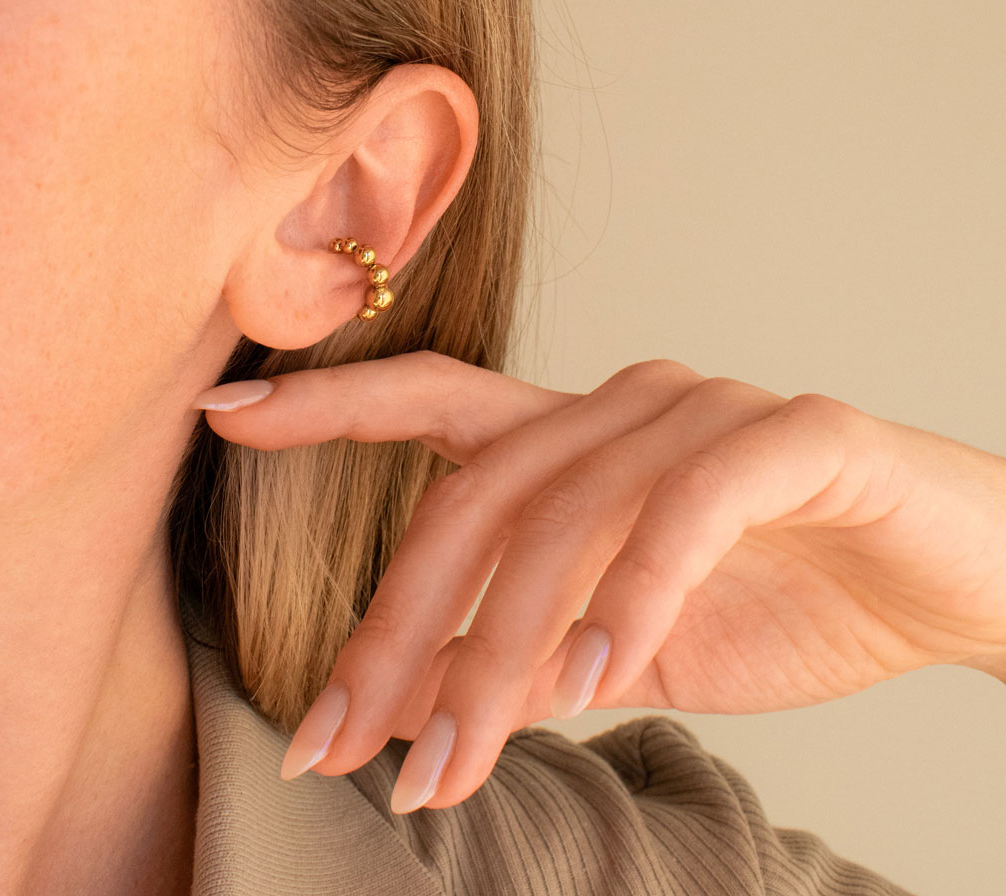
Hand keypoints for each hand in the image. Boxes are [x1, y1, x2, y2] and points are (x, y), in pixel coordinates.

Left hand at [196, 352, 1005, 812]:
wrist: (946, 580)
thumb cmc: (783, 596)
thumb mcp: (625, 650)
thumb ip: (529, 662)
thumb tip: (421, 718)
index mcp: (578, 438)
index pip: (433, 403)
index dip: (330, 403)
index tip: (227, 418)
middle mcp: (625, 405)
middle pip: (477, 493)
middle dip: (399, 622)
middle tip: (345, 739)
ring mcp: (706, 412)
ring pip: (566, 513)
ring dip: (502, 644)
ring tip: (455, 758)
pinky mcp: (793, 436)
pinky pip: (686, 508)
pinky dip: (629, 596)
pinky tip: (593, 677)